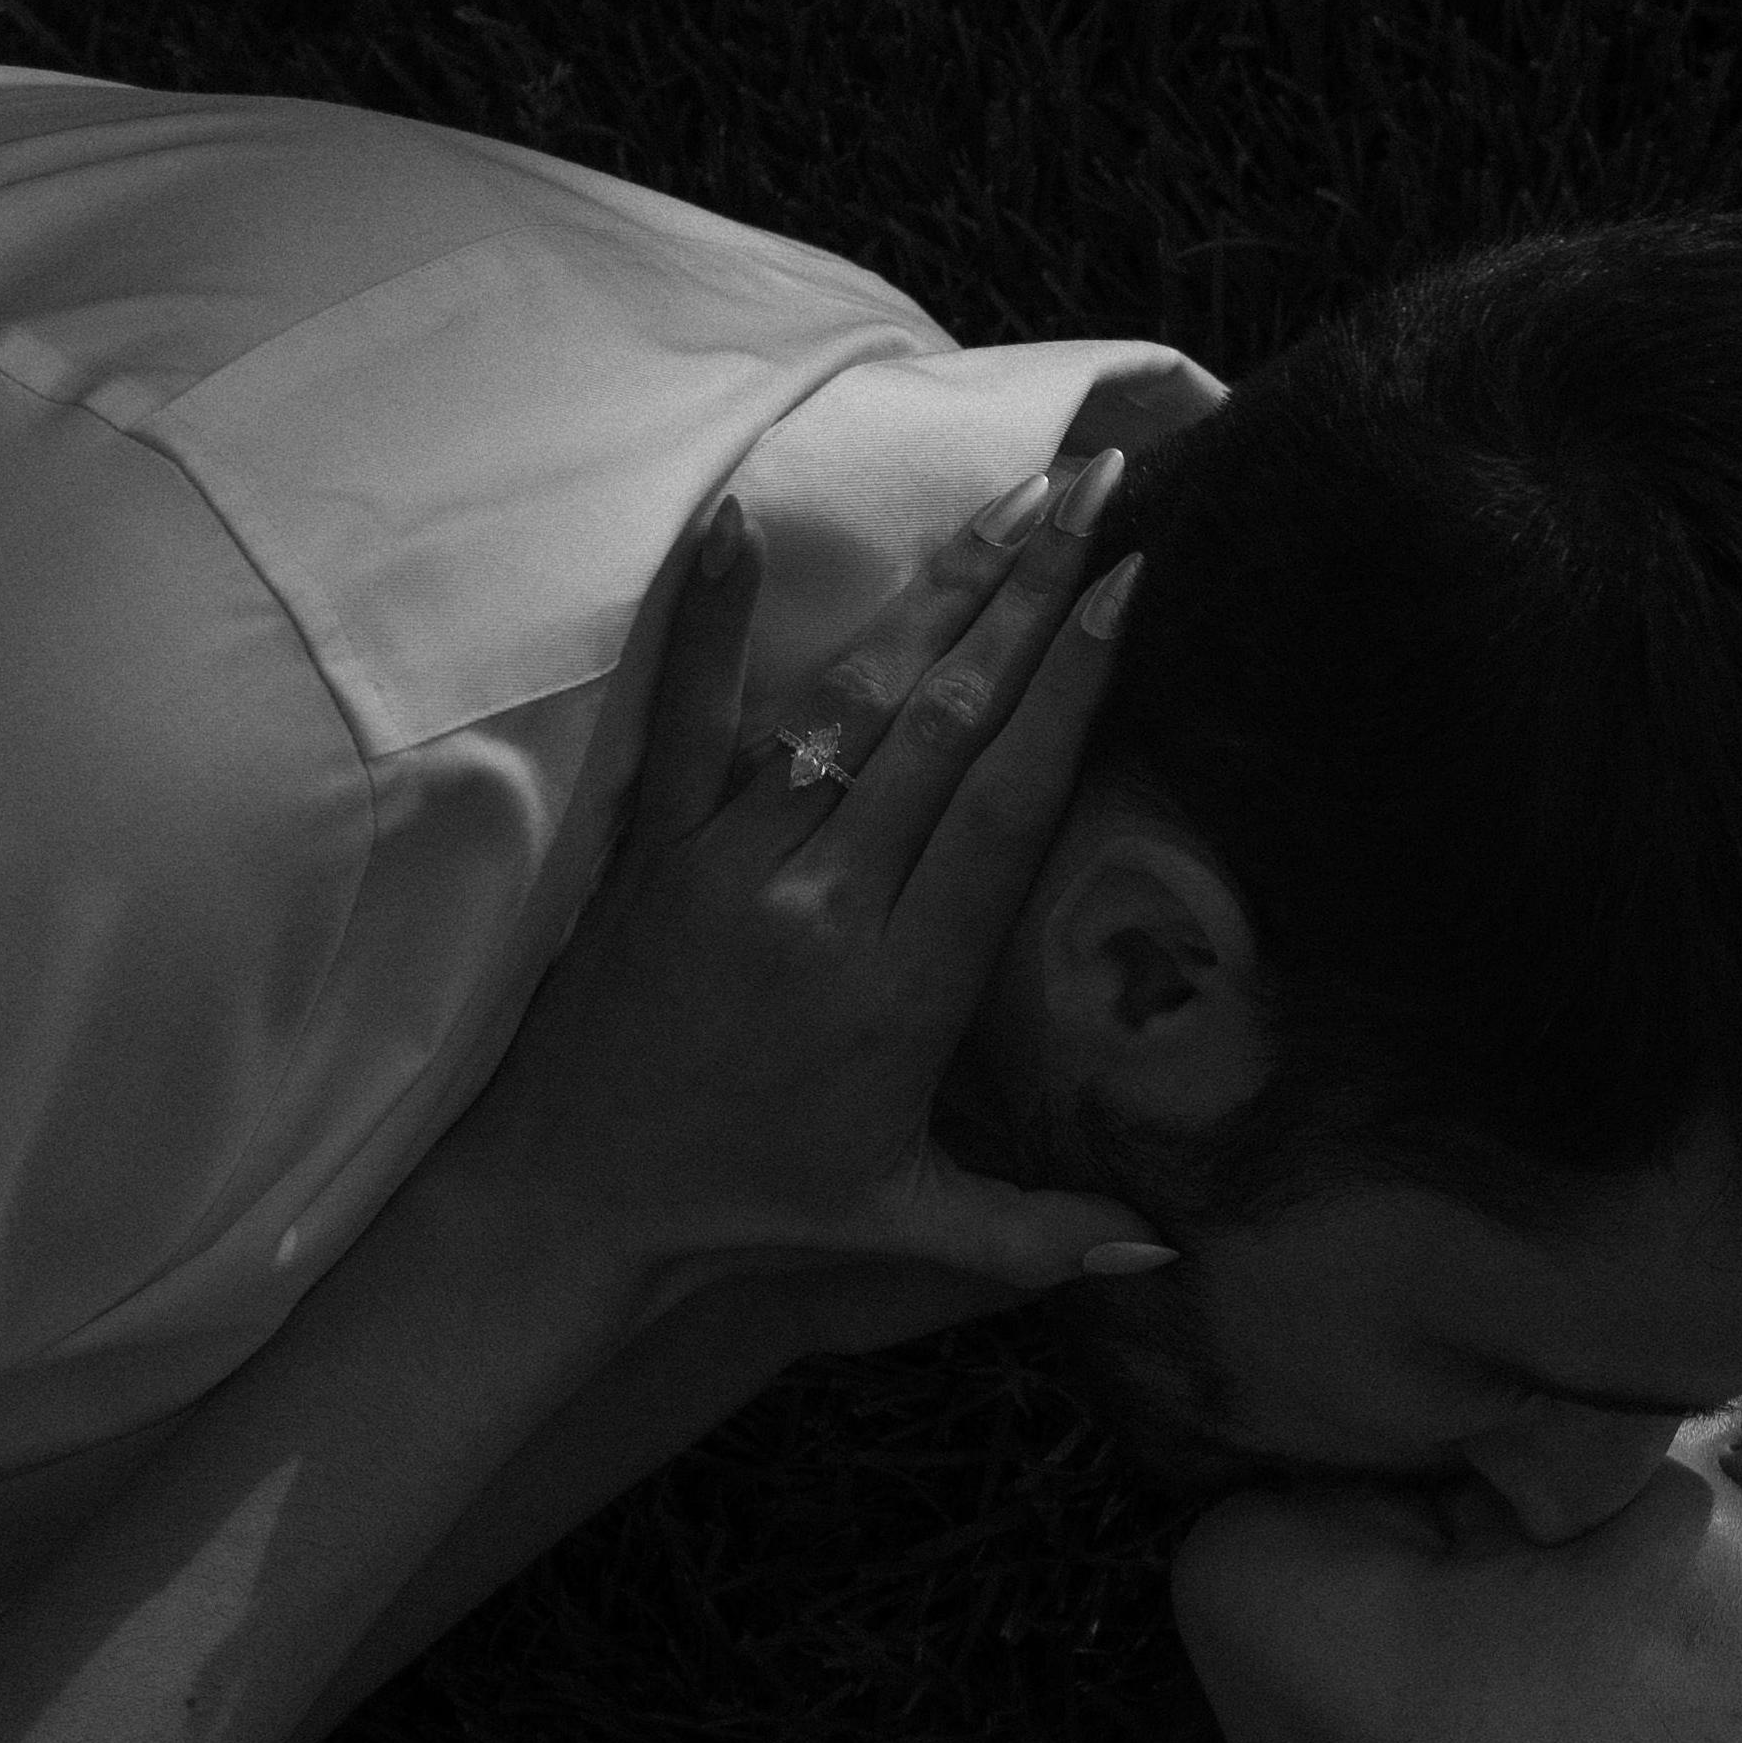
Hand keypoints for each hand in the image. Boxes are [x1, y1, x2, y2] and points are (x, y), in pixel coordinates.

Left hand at [447, 457, 1170, 1312]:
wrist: (569, 1207)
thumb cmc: (749, 1213)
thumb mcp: (908, 1228)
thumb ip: (1042, 1232)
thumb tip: (1171, 1253)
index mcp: (901, 986)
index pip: (1002, 807)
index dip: (1070, 689)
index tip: (1128, 589)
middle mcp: (822, 904)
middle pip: (944, 722)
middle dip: (1030, 594)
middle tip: (1101, 489)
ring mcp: (729, 864)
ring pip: (847, 702)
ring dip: (936, 590)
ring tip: (1014, 494)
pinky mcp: (652, 849)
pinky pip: (686, 717)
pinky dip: (714, 618)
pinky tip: (740, 518)